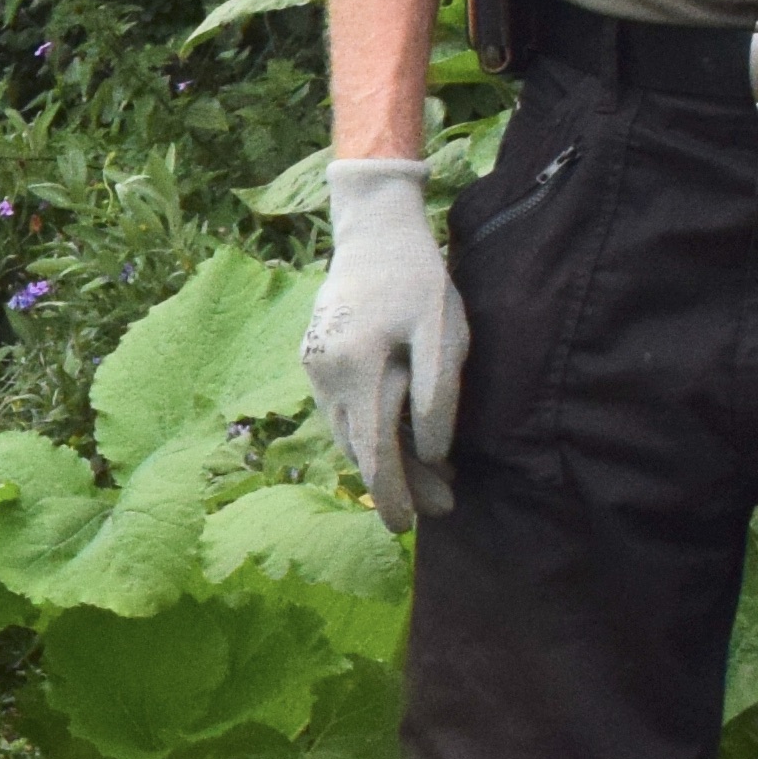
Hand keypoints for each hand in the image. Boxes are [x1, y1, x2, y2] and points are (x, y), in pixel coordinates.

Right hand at [302, 155, 466, 530]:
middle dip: (397, 485)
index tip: (409, 527)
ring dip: (384, 461)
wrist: (372, 230)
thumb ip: (436, 394)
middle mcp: (325, 375)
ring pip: (346, 433)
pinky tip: (400, 438)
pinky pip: (341, 410)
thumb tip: (431, 454)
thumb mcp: (443, 331)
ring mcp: (314, 368)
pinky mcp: (315, 360)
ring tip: (433, 480)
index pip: (372, 450)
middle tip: (443, 507)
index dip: (392, 493)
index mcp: (355, 368)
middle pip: (358, 449)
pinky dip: (369, 432)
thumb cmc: (418, 278)